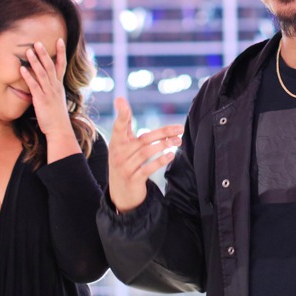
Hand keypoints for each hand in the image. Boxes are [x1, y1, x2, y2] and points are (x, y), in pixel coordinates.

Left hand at [20, 38, 72, 141]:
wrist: (59, 129)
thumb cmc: (57, 117)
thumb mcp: (57, 100)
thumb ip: (52, 90)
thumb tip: (48, 85)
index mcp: (59, 86)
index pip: (62, 65)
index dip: (61, 52)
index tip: (59, 40)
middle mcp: (55, 86)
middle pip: (50, 66)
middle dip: (44, 53)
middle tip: (38, 42)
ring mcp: (49, 92)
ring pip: (42, 73)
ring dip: (35, 61)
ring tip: (28, 51)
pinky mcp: (41, 99)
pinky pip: (34, 86)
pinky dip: (28, 76)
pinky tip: (22, 69)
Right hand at [108, 97, 182, 213]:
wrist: (120, 194)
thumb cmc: (124, 163)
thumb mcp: (121, 145)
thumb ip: (125, 126)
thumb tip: (121, 100)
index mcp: (116, 143)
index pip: (118, 126)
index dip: (120, 114)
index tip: (120, 101)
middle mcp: (119, 154)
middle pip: (143, 139)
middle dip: (163, 132)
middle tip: (179, 128)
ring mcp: (125, 167)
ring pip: (147, 152)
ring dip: (165, 145)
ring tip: (178, 141)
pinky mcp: (133, 180)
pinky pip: (148, 169)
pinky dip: (160, 161)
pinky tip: (171, 155)